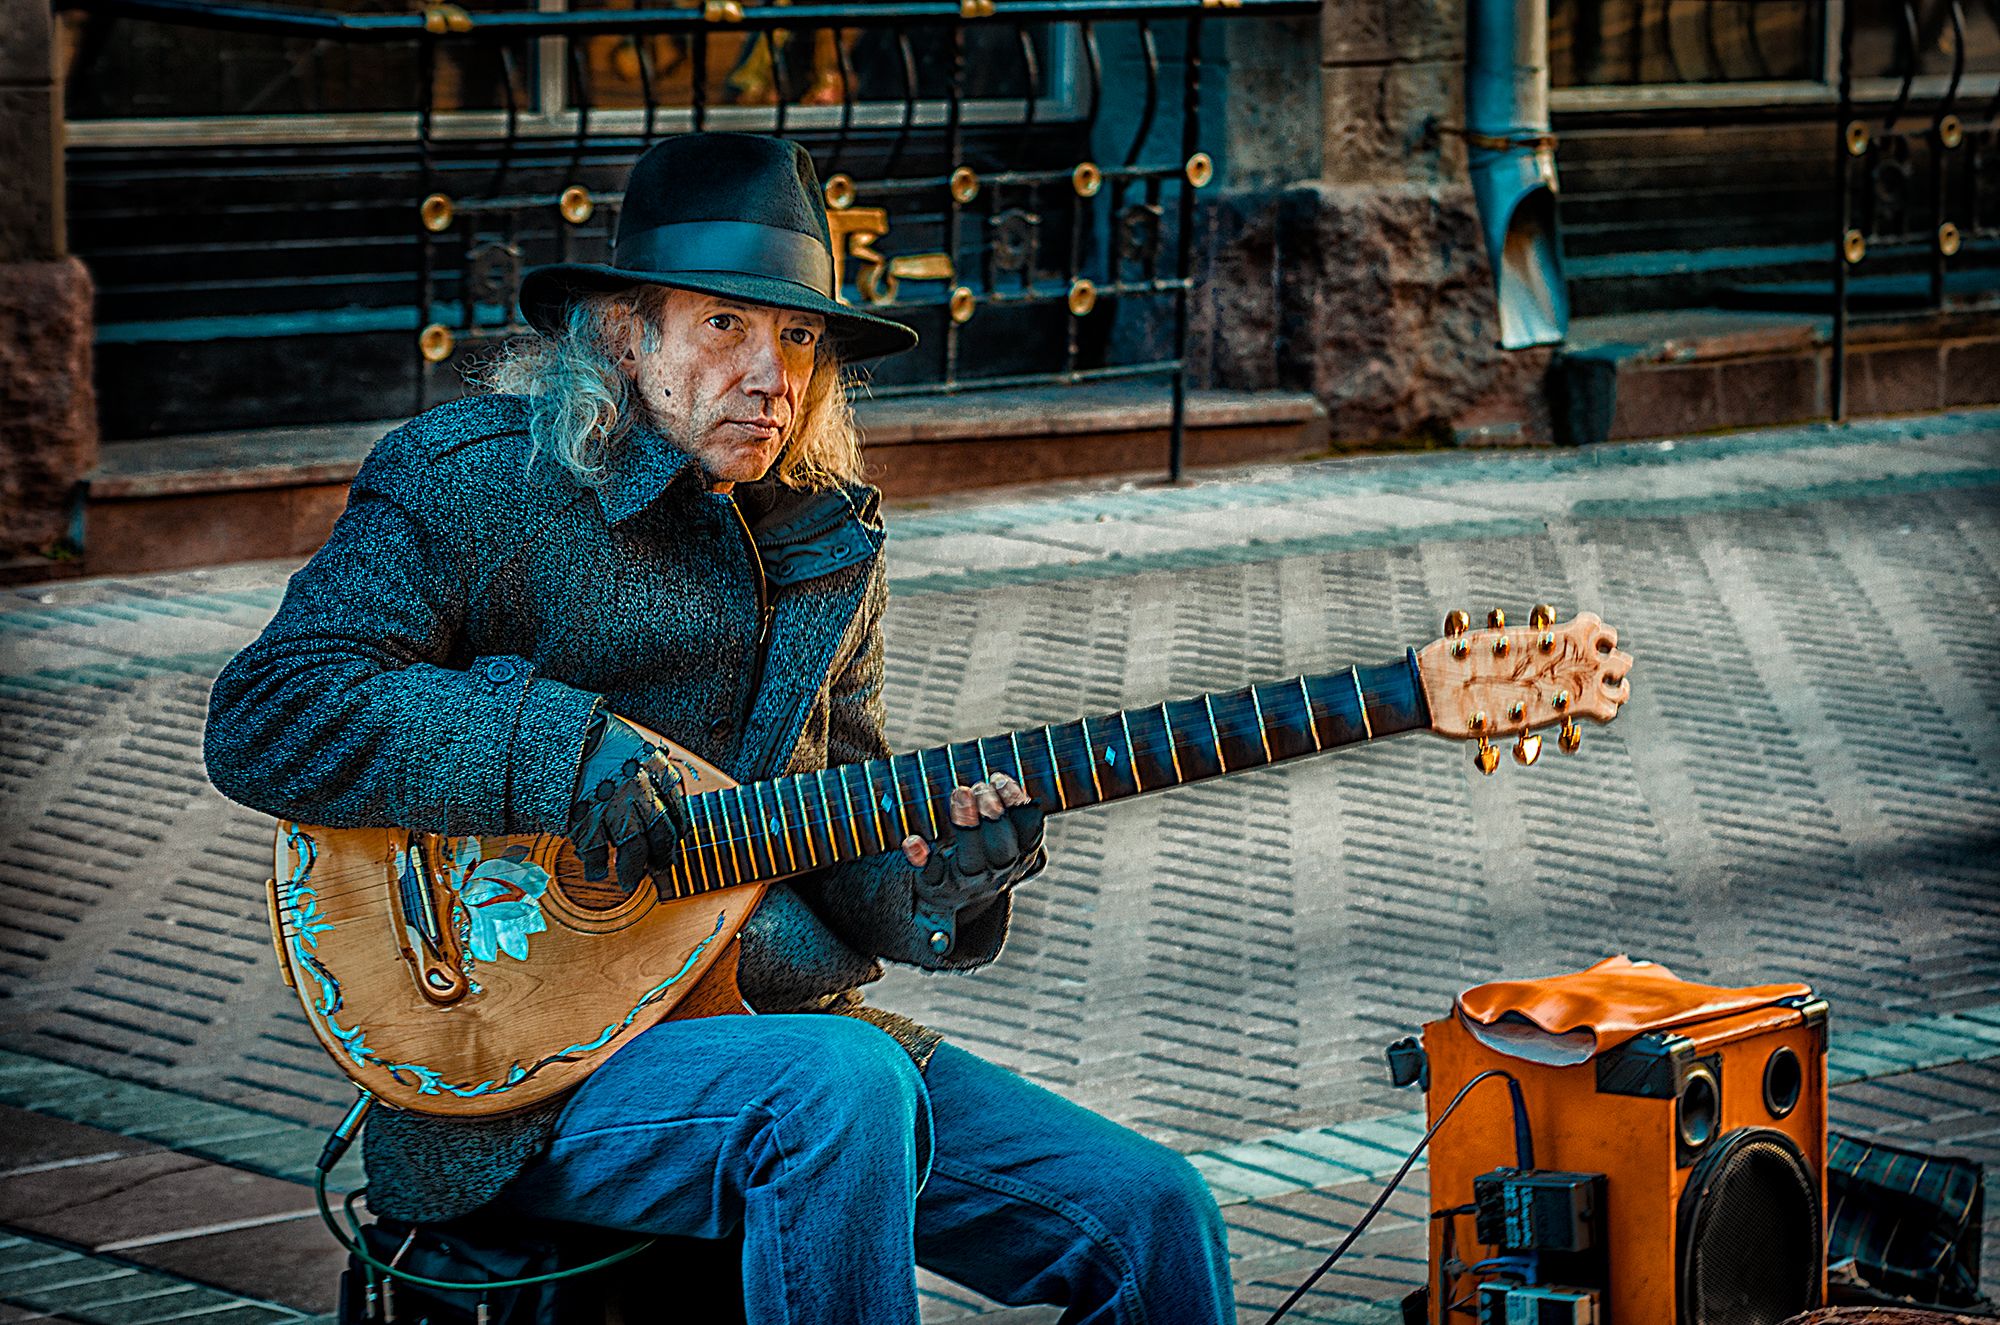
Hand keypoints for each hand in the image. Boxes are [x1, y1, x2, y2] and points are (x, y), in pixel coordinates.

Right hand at [566, 713, 690, 896]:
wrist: (563, 732)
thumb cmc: (597, 738)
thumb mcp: (633, 745)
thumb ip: (649, 770)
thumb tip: (661, 799)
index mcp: (655, 768)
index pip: (677, 808)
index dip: (677, 829)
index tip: (673, 840)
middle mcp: (639, 789)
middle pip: (661, 833)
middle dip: (662, 855)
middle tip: (659, 866)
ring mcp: (613, 805)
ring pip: (633, 849)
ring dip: (632, 870)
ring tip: (629, 880)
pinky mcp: (585, 817)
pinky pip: (595, 851)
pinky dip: (595, 865)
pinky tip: (596, 871)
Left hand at [902, 772, 1045, 919]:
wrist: (958, 898)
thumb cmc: (984, 850)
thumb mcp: (1005, 834)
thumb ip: (1009, 808)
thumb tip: (1001, 774)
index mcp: (1021, 852)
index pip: (1029, 829)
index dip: (1018, 803)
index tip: (999, 778)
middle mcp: (998, 868)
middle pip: (1002, 846)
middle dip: (992, 814)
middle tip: (979, 787)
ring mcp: (968, 879)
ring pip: (972, 858)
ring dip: (966, 825)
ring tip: (959, 792)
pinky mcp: (939, 884)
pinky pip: (930, 872)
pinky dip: (921, 857)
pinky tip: (912, 840)